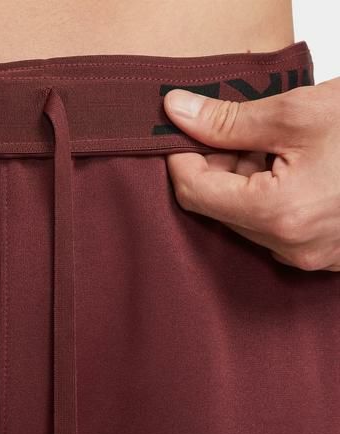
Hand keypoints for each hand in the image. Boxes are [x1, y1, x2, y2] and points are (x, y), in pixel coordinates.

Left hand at [163, 77, 339, 270]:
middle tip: (234, 130)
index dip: (181, 158)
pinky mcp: (325, 255)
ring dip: (245, 182)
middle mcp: (289, 246)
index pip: (194, 192)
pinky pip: (276, 228)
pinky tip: (293, 168)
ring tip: (274, 146)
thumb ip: (228, 120)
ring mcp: (309, 256)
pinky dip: (270, 198)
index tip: (183, 130)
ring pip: (246, 219)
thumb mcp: (298, 112)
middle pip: (219, 208)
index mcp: (278, 215)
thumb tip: (175, 111)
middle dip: (217, 167)